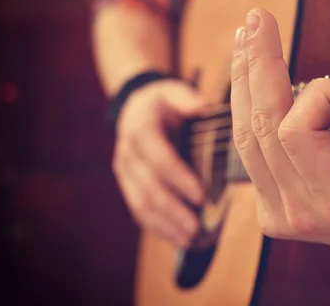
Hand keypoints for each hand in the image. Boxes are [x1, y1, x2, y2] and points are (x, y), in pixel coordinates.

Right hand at [113, 79, 205, 247]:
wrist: (135, 106)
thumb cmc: (162, 101)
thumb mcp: (174, 91)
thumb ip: (188, 99)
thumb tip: (204, 108)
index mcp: (141, 128)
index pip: (159, 158)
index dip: (179, 178)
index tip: (200, 195)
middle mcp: (128, 152)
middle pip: (149, 187)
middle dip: (173, 210)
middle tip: (196, 227)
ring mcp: (124, 171)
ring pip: (140, 203)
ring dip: (164, 224)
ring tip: (189, 238)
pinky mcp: (127, 184)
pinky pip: (138, 209)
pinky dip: (157, 226)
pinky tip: (176, 238)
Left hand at [230, 9, 329, 264]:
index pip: (298, 131)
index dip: (321, 93)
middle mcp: (304, 215)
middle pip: (262, 127)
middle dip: (258, 64)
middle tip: (257, 18)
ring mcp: (283, 219)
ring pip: (246, 138)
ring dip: (245, 82)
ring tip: (247, 39)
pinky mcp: (272, 215)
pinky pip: (250, 152)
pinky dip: (249, 111)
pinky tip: (250, 80)